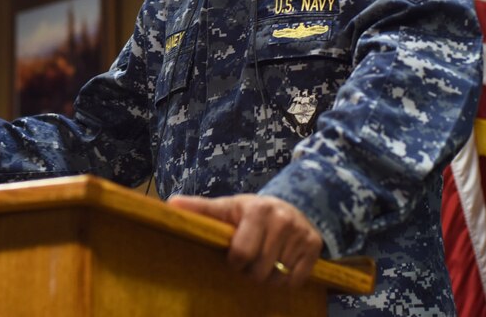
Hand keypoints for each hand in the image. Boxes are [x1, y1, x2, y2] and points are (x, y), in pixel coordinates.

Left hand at [167, 193, 322, 287]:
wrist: (289, 208)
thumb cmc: (250, 213)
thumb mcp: (227, 208)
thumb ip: (201, 208)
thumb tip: (170, 205)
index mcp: (257, 210)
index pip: (241, 254)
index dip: (234, 262)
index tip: (234, 256)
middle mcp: (282, 219)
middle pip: (260, 270)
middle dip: (251, 271)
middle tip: (250, 261)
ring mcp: (301, 232)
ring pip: (278, 278)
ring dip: (268, 277)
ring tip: (265, 261)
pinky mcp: (315, 245)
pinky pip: (296, 280)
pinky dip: (286, 281)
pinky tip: (281, 265)